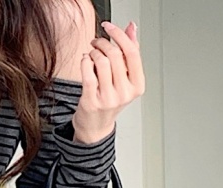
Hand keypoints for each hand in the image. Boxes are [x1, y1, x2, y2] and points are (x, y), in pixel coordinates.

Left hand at [72, 20, 144, 143]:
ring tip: (91, 53)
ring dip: (93, 52)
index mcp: (137, 85)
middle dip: (103, 43)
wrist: (95, 127)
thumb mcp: (125, 78)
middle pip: (115, 55)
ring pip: (101, 61)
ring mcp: (108, 99)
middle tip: (96, 42)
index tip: (109, 26)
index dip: (119, 35)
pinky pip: (88, 72)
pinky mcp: (91, 101)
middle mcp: (125, 93)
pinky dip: (85, 61)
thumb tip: (132, 27)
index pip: (132, 52)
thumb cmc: (110, 99)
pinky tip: (85, 60)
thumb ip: (129, 52)